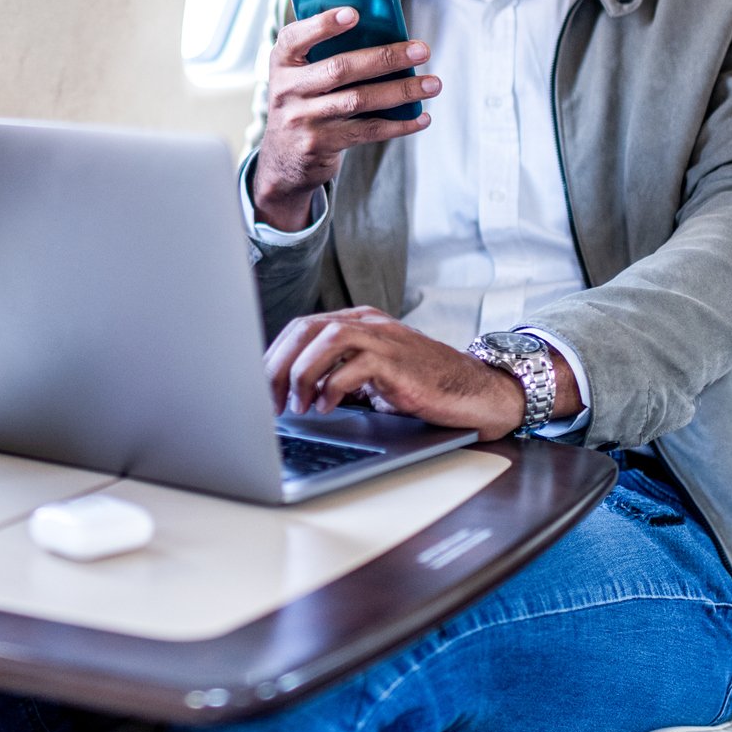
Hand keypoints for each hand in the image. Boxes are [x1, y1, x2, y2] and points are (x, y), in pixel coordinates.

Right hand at [251, 8, 436, 231]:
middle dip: (386, 58)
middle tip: (421, 51)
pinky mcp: (320, 144)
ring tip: (432, 84)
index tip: (354, 13)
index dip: (323, 24)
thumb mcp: (300, 76)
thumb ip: (325, 54)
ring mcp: (302, 118)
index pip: (296, 37)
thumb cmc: (304, 102)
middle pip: (340, 68)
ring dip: (401, 91)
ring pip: (359, 100)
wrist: (283, 159)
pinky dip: (398, 125)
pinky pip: (366, 131)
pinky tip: (421, 117)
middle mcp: (287, 89)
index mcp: (282, 62)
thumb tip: (384, 35)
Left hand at [265, 308, 527, 435]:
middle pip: (306, 329)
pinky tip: (326, 407)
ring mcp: (384, 339)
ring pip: (325, 339)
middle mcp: (368, 324)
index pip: (301, 329)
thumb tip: (290, 396)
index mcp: (357, 323)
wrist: (474, 392)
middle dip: (277, 366)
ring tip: (294, 406)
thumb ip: (337, 375)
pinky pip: (355, 365)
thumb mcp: (372, 377)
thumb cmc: (422, 388)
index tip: (257, 388)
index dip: (274, 357)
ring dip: (301, 374)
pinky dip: (332, 387)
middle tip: (266, 402)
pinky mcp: (398, 361)